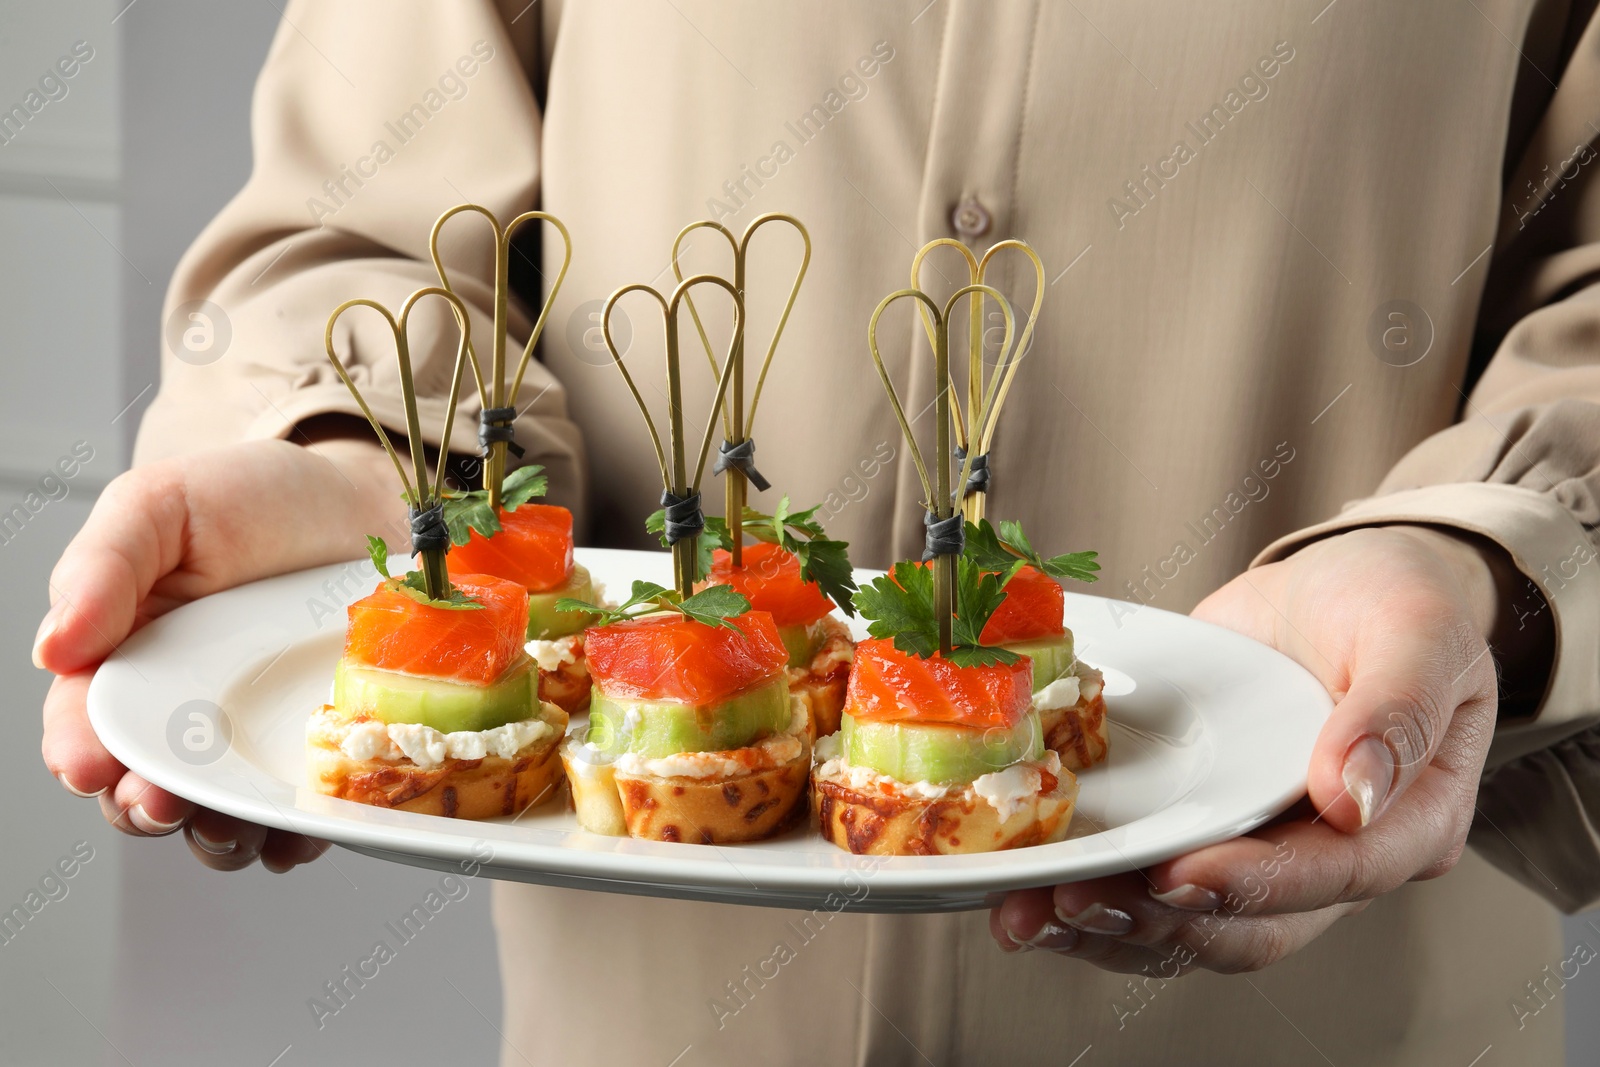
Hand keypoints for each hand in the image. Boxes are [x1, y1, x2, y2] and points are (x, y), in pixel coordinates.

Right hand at [37, 434, 398, 871]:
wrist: (365, 499)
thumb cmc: (255, 501)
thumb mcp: (163, 505)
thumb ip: (103, 565)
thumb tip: (53, 647)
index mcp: (128, 664)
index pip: (85, 729)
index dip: (81, 755)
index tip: (92, 766)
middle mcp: (186, 717)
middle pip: (145, 793)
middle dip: (145, 810)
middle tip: (161, 803)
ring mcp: (258, 743)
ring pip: (220, 821)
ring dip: (219, 836)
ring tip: (232, 822)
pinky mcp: (325, 755)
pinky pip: (307, 818)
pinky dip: (302, 833)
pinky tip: (306, 825)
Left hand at [989, 525, 1531, 973]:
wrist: (1347, 584)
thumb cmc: (1398, 601)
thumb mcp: (1417, 630)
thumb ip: (1396, 708)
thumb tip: (1353, 796)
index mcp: (1409, 823)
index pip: (1333, 875)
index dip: (1253, 884)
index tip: (1176, 875)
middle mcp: (1335, 857)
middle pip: (1249, 923)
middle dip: (1155, 921)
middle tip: (1071, 901)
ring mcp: (1264, 849)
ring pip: (1189, 922)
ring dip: (1107, 925)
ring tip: (1028, 915)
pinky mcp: (1205, 828)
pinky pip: (1151, 883)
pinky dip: (1093, 893)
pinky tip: (1028, 894)